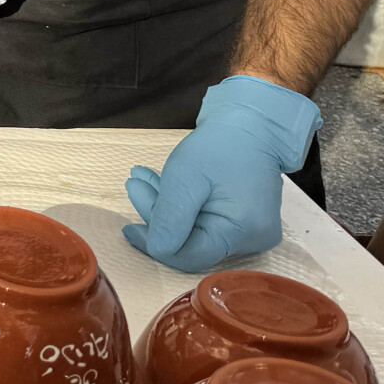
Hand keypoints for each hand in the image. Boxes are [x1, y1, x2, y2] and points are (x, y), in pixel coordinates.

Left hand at [123, 75, 319, 272]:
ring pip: (195, 232)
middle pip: (192, 243)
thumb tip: (156, 250)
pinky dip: (181, 206)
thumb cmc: (219, 147)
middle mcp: (253, 240)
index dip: (157, 246)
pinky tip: (160, 184)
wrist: (252, 126)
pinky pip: (206, 222)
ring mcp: (251, 233)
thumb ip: (171, 217)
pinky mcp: (245, 222)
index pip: (191, 257)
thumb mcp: (185, 178)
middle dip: (158, 216)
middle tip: (134, 185)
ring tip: (140, 179)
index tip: (129, 228)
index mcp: (243, 232)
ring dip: (165, 207)